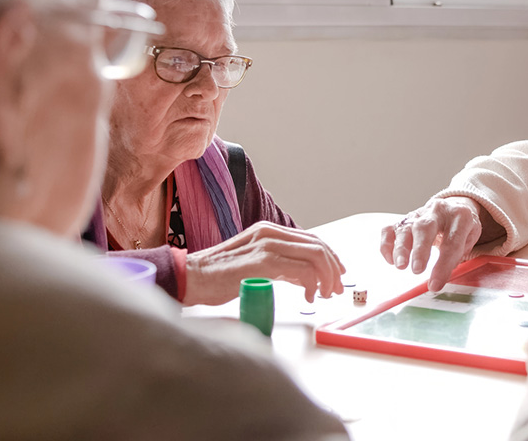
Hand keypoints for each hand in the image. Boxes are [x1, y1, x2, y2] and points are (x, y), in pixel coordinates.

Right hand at [183, 221, 345, 305]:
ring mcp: (267, 245)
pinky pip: (302, 270)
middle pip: (318, 246)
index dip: (330, 257)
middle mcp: (270, 233)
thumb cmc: (218, 277)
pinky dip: (312, 285)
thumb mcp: (255, 264)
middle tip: (336, 289)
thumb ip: (280, 266)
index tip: (337, 274)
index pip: (311, 239)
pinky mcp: (263, 262)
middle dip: (333, 269)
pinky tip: (309, 297)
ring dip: (326, 277)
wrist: (190, 278)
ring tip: (324, 294)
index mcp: (269, 231)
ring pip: (315, 256)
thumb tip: (305, 278)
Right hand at [380, 197, 482, 291]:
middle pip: (425, 228)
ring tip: (401, 266)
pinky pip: (390, 229)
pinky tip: (391, 260)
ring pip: (405, 228)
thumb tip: (442, 273)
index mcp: (460, 215)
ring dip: (401, 248)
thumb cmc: (461, 226)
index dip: (443, 265)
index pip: (452, 241)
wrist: (453, 207)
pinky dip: (387, 245)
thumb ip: (460, 254)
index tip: (435, 284)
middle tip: (417, 270)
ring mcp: (418, 213)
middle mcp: (437, 211)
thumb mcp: (471, 237)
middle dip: (420, 250)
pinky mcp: (404, 219)